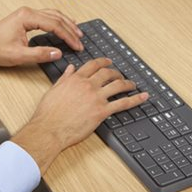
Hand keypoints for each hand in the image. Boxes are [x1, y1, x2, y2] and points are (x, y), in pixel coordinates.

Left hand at [0, 6, 83, 66]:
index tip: (76, 45)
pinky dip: (58, 21)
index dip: (68, 36)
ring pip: (53, 15)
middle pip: (56, 17)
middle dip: (70, 29)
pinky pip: (47, 16)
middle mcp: (28, 12)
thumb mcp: (19, 55)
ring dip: (66, 23)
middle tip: (80, 40)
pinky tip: (64, 25)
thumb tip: (58, 53)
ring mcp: (27, 14)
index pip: (54, 25)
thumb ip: (40, 54)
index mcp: (27, 17)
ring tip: (77, 32)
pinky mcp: (26, 18)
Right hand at [12, 58, 149, 174]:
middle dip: (116, 73)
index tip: (108, 62)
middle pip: (108, 73)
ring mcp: (96, 97)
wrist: (49, 129)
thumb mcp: (54, 90)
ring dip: (128, 83)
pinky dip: (136, 99)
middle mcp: (87, 85)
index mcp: (75, 79)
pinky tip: (143, 97)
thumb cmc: (48, 114)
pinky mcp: (102, 111)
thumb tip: (71, 69)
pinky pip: (123, 103)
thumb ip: (65, 78)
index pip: (93, 65)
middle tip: (121, 75)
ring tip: (132, 85)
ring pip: (117, 85)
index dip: (103, 62)